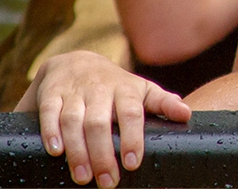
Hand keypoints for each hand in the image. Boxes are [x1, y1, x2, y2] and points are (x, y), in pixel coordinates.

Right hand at [15, 51, 190, 187]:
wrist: (75, 61)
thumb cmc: (115, 85)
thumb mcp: (141, 90)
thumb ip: (163, 103)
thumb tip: (187, 115)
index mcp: (125, 89)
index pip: (130, 112)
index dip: (132, 137)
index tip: (132, 163)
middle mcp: (99, 88)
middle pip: (99, 122)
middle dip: (103, 153)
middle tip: (108, 181)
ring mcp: (74, 90)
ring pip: (73, 120)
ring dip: (77, 150)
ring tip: (83, 177)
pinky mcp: (51, 93)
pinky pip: (50, 112)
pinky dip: (51, 131)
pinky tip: (56, 151)